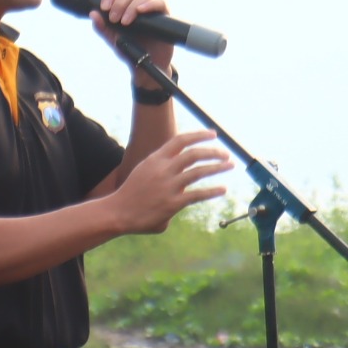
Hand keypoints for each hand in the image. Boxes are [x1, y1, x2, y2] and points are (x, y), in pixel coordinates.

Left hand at [87, 0, 177, 74]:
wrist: (145, 64)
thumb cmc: (129, 48)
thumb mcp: (112, 38)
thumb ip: (102, 27)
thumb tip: (93, 13)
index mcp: (124, 4)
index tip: (104, 7)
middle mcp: (137, 2)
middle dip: (118, 3)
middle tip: (114, 19)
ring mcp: (151, 7)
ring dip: (131, 7)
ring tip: (125, 22)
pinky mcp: (163, 14)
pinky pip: (159, 3)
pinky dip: (150, 5)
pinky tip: (141, 10)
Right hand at [111, 129, 232, 234]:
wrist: (117, 212)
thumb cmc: (131, 194)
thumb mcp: (144, 172)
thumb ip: (165, 172)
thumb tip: (181, 177)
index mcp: (156, 159)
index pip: (181, 140)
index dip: (199, 135)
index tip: (213, 134)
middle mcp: (163, 169)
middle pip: (194, 154)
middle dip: (213, 152)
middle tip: (226, 154)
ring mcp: (169, 186)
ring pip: (199, 171)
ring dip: (217, 167)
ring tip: (229, 165)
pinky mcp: (173, 203)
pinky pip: (198, 194)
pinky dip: (212, 191)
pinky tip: (222, 189)